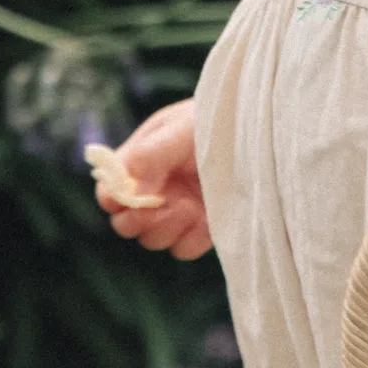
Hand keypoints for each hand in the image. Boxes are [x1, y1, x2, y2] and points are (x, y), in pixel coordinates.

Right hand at [95, 98, 212, 259]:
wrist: (258, 133)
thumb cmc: (215, 119)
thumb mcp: (181, 128)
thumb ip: (150, 156)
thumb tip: (129, 192)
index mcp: (140, 162)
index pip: (109, 191)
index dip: (114, 199)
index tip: (135, 197)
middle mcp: (153, 189)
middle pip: (124, 224)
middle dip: (139, 219)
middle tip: (163, 204)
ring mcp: (176, 210)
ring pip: (152, 239)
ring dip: (168, 226)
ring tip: (190, 204)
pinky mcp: (200, 227)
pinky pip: (184, 248)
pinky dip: (193, 238)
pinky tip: (206, 217)